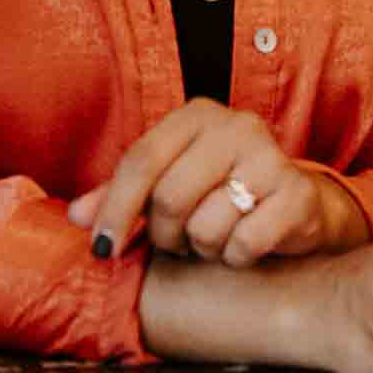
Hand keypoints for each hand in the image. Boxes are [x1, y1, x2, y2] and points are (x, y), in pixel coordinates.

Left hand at [68, 102, 363, 268]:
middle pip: (170, 196)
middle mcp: (237, 126)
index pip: (141, 160)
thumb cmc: (219, 193)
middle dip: (165, 234)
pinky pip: (245, 243)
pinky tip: (245, 246)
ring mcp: (271, 157)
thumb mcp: (167, 185)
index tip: (102, 250)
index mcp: (197, 115)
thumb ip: (120, 197)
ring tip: (215, 238)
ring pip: (207, 225)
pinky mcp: (297, 194)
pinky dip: (237, 257)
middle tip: (177, 242)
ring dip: (203, 247)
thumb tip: (75, 218)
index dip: (115, 209)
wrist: (296, 206)